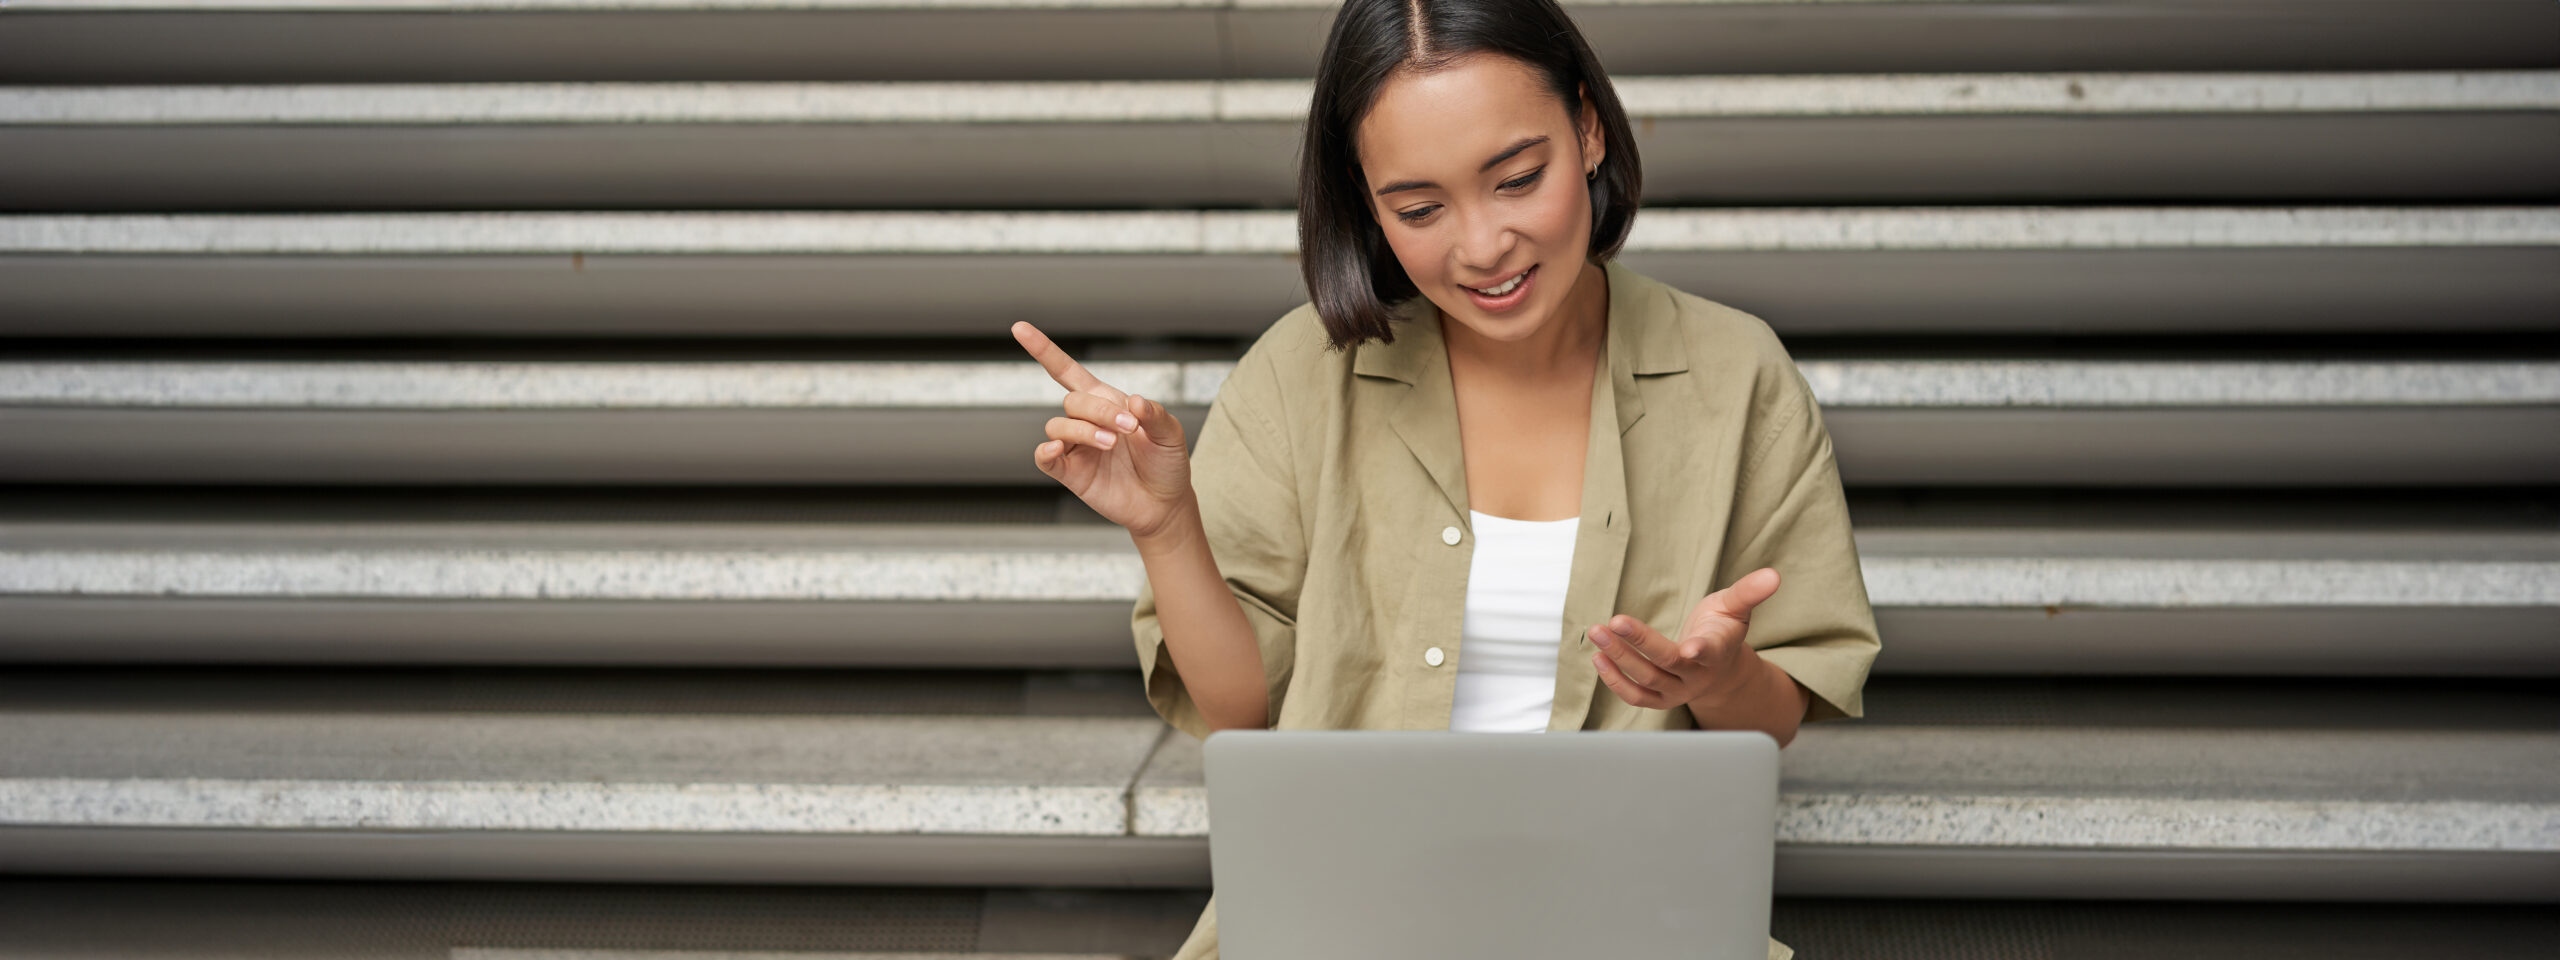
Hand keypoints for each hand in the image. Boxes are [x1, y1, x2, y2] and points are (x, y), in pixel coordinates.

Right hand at [1012, 321, 1195, 541]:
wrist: (1165, 503)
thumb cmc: (1166, 463)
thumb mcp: (1171, 433)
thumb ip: (1155, 414)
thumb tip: (1133, 402)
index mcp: (1106, 402)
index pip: (1066, 371)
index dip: (1044, 350)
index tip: (1019, 328)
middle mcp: (1086, 421)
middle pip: (1073, 401)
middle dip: (1099, 411)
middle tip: (1128, 429)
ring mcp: (1075, 448)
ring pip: (1058, 426)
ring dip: (1083, 431)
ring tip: (1111, 444)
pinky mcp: (1070, 473)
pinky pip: (1045, 457)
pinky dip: (1046, 450)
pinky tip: (1059, 448)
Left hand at [1587, 567, 1781, 710]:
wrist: (1720, 669)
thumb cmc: (1723, 629)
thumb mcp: (1736, 607)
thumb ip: (1750, 592)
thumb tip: (1774, 574)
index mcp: (1717, 651)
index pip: (1709, 651)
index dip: (1700, 649)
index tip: (1689, 647)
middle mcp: (1696, 675)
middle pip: (1665, 663)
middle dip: (1638, 643)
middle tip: (1611, 623)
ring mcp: (1677, 690)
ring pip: (1645, 679)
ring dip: (1618, 658)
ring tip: (1596, 633)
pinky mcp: (1660, 698)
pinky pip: (1636, 696)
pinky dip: (1615, 680)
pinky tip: (1598, 657)